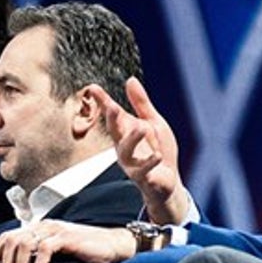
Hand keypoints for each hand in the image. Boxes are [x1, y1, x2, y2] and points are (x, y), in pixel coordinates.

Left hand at [0, 220, 137, 262]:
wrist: (114, 246)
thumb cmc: (90, 251)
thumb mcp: (60, 252)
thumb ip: (42, 254)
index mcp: (41, 228)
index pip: (8, 235)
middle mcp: (46, 226)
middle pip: (11, 240)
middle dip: (7, 262)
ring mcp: (56, 230)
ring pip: (24, 244)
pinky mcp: (66, 238)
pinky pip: (43, 250)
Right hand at [90, 78, 189, 224]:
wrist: (168, 182)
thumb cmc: (159, 151)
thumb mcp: (154, 122)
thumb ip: (142, 104)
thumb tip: (131, 80)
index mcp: (126, 131)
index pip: (112, 114)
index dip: (103, 101)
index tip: (93, 88)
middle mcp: (124, 146)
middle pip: (114, 131)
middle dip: (111, 119)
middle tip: (111, 106)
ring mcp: (132, 163)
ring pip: (125, 151)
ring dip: (133, 139)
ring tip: (143, 128)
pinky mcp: (143, 177)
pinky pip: (143, 170)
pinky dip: (149, 162)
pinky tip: (157, 155)